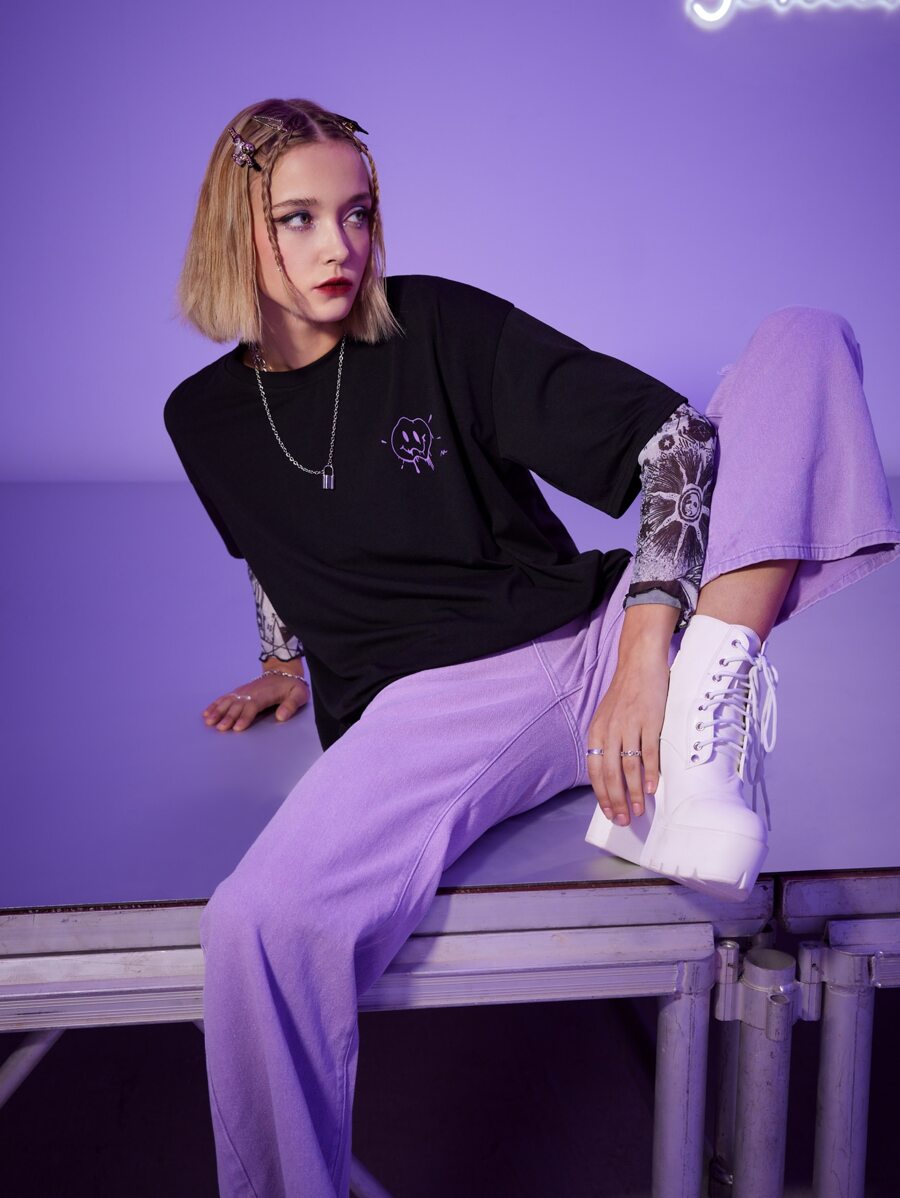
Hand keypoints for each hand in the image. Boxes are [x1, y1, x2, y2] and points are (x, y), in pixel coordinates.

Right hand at [202, 670, 309, 732]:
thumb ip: (291, 705)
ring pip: (228, 701)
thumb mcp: (299, 694)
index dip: (245, 717)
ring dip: (217, 711)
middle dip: (228, 717)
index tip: (237, 728)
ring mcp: (243, 691)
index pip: (253, 706)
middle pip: (237, 705)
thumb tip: (281, 717)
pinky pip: (225, 698)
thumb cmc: (292, 686)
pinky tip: (206, 713)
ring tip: (208, 721)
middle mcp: (251, 692)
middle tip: (220, 728)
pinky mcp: (239, 692)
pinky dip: (214, 705)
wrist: (283, 670)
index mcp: (265, 694)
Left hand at [585, 648, 669, 825]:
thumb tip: (614, 773)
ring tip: (639, 810)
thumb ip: (608, 741)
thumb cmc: (626, 693)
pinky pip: (648, 751)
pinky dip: (649, 772)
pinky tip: (650, 788)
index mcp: (596, 732)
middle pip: (610, 774)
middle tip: (624, 820)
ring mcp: (629, 725)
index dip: (602, 795)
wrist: (639, 662)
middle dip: (616, 801)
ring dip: (633, 792)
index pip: (595, 771)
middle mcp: (609, 730)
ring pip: (628, 767)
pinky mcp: (649, 720)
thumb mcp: (608, 717)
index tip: (610, 814)